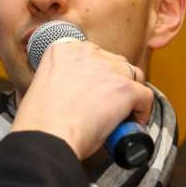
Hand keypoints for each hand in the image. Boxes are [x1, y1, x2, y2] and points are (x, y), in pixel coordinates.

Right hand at [9, 40, 152, 159]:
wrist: (47, 136)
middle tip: (108, 102)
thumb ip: (58, 80)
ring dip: (130, 92)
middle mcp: (87, 53)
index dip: (97, 72)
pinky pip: (145, 96)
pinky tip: (135, 122)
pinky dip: (143, 110)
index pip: (91, 53)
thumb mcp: (41, 86)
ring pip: (133, 75)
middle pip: (114, 62)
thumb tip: (72, 94)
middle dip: (115, 80)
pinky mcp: (125, 89)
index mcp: (63, 49)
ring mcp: (108, 70)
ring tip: (124, 112)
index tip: (96, 88)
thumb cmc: (40, 122)